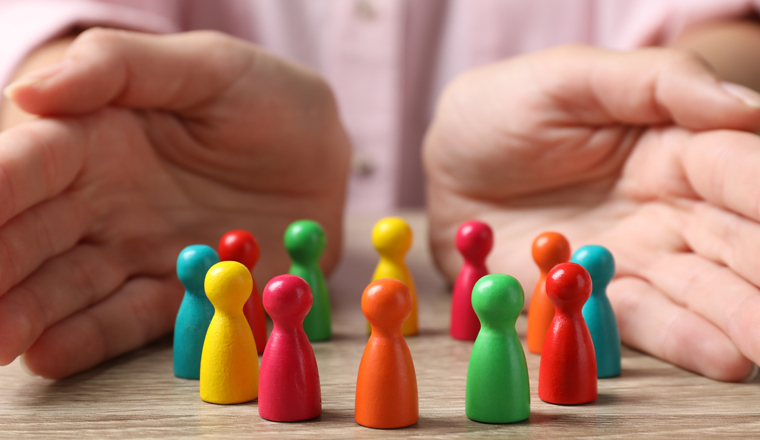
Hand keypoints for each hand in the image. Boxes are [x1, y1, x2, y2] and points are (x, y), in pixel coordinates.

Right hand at [0, 29, 349, 377]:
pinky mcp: (177, 292)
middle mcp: (101, 200)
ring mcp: (136, 250)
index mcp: (94, 137)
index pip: (27, 163)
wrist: (322, 155)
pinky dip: (89, 338)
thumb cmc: (264, 98)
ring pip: (67, 285)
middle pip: (30, 233)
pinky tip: (47, 354)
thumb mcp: (206, 66)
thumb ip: (122, 68)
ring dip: (26, 313)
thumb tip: (32, 91)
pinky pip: (128, 318)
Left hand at [424, 45, 759, 380]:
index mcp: (675, 147)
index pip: (738, 168)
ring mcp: (635, 256)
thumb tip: (746, 105)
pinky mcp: (593, 296)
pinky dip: (682, 340)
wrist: (448, 163)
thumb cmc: (507, 108)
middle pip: (737, 239)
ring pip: (704, 289)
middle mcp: (669, 208)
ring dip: (743, 316)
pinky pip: (640, 320)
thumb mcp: (569, 77)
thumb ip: (655, 84)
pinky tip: (726, 358)